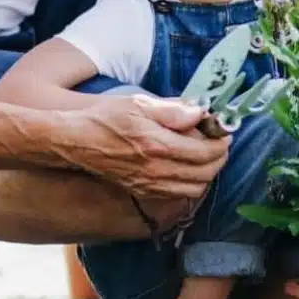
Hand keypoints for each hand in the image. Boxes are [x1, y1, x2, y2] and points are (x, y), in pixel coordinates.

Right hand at [60, 94, 230, 199]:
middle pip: (205, 173)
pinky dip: (190, 183)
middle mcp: (157, 170)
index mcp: (159, 145)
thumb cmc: (105, 118)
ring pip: (195, 188)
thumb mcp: (139, 104)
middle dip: (218, 158)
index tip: (223, 132)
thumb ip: (173, 110)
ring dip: (207, 173)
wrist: (75, 142)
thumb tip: (201, 113)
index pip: (205, 152)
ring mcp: (150, 184)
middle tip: (218, 143)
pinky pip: (178, 194)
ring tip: (204, 154)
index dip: (221, 142)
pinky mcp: (143, 191)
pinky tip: (185, 167)